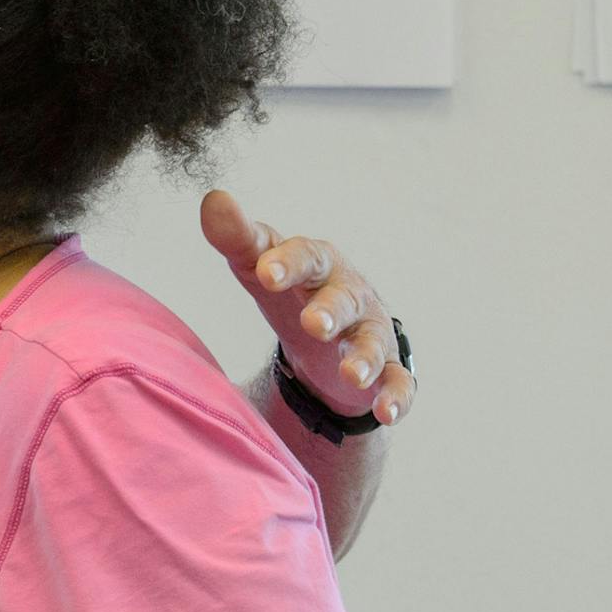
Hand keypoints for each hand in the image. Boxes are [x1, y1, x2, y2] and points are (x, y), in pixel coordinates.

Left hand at [200, 190, 413, 426]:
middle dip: (330, 310)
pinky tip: (386, 412)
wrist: (326, 332)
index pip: (304, 257)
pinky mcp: (386, 368)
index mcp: (317, 264)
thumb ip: (237, 238)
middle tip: (314, 323)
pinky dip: (395, 397)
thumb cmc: (288, 289)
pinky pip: (397, 382)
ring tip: (351, 373)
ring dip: (363, 357)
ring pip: (372, 342)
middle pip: (342, 298)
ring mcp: (369, 331)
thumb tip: (214, 199)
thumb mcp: (259, 265)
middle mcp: (348, 293)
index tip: (265, 274)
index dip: (287, 264)